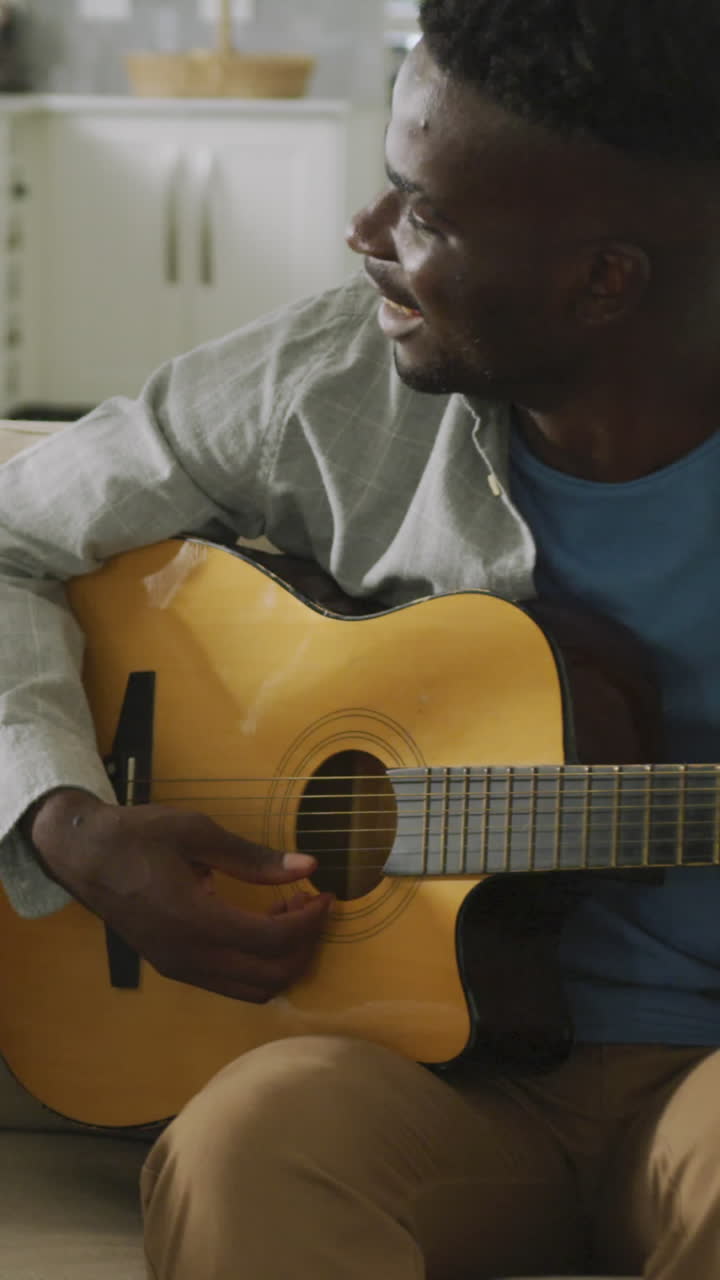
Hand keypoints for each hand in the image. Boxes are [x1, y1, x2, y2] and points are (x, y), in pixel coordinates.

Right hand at [28, 790, 332, 1002]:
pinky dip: (260, 965)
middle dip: (305, 945)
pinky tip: (262, 926)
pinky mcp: (175, 968)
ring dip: (284, 961)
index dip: (310, 922)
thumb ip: (254, 857)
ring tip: (290, 915)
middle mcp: (189, 956)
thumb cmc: (139, 836)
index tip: (326, 894)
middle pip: (271, 976)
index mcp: (195, 920)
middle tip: (313, 906)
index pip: (273, 940)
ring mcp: (180, 968)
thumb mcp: (198, 833)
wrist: (84, 856)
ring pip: (253, 990)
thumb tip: (309, 866)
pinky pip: (231, 984)